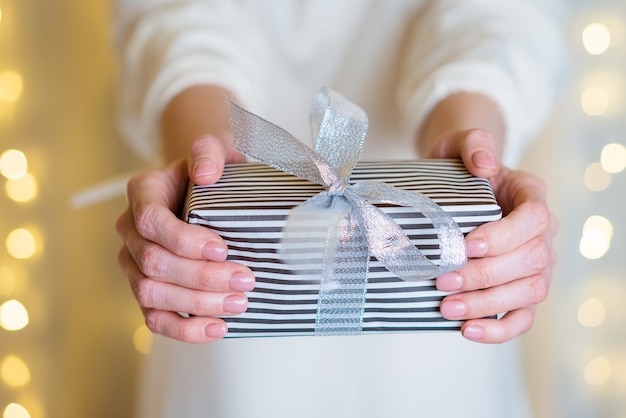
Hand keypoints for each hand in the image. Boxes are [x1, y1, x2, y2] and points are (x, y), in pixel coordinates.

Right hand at [115, 135, 252, 342]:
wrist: (207, 192)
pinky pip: (155, 319)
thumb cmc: (212, 172)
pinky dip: (185, 330)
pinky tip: (218, 328)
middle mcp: (131, 230)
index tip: (223, 248)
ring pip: (151, 294)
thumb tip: (206, 173)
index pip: (150, 221)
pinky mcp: (149, 291)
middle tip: (245, 280)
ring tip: (239, 303)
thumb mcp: (216, 150)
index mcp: (143, 193)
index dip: (183, 240)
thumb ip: (210, 152)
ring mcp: (135, 264)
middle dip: (200, 277)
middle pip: (152, 263)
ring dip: (197, 304)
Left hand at [430, 129, 557, 343]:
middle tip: (442, 280)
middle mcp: (541, 234)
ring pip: (529, 293)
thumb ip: (474, 144)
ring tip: (447, 308)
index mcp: (530, 196)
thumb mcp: (461, 143)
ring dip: (487, 304)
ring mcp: (535, 265)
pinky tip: (468, 330)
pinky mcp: (520, 290)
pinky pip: (523, 317)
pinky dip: (499, 329)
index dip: (505, 236)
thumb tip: (484, 164)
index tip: (468, 245)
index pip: (534, 219)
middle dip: (485, 276)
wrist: (459, 185)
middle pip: (531, 261)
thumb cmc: (460, 168)